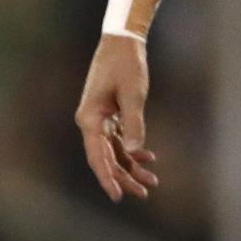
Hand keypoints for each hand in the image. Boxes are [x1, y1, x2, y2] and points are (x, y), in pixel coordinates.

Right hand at [75, 34, 158, 200]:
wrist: (122, 43)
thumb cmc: (126, 66)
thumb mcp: (133, 95)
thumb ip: (134, 124)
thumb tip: (134, 153)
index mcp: (90, 119)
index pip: (97, 156)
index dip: (108, 178)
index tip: (117, 197)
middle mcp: (91, 122)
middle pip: (105, 158)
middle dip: (123, 177)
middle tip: (144, 193)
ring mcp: (100, 120)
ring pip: (113, 152)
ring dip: (130, 168)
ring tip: (151, 182)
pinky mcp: (110, 115)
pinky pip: (119, 141)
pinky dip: (133, 152)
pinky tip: (149, 159)